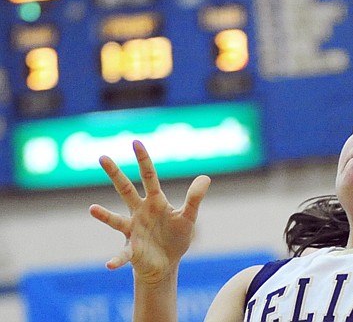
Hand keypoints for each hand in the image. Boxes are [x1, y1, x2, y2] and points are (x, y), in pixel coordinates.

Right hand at [89, 140, 210, 283]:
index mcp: (155, 201)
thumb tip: (206, 177)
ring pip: (116, 220)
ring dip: (104, 216)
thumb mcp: (188, 217)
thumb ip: (195, 198)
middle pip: (125, 189)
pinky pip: (122, 254)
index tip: (136, 142)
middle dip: (115, 174)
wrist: (166, 263)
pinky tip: (109, 264)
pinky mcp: (132, 250)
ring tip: (92, 209)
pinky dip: (116, 259)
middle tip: (102, 157)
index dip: (143, 160)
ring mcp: (133, 230)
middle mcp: (139, 212)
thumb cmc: (175, 237)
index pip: (148, 176)